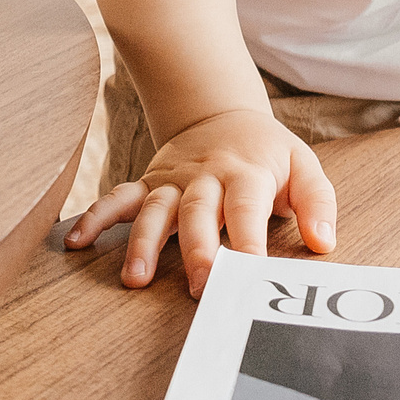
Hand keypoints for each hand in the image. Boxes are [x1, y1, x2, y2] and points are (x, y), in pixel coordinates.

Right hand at [60, 107, 335, 297]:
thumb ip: (317, 202)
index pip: (248, 207)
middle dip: (197, 249)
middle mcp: (206, 177)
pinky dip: (97, 218)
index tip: (251, 273)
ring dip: (144, 243)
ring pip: (155, 210)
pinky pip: (118, 199)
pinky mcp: (149, 185)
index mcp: (246, 172)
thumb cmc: (266, 153)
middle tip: (199, 285)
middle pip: (198, 213)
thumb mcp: (303, 164)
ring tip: (135, 279)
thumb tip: (323, 241)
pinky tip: (77, 242)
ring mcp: (173, 181)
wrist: (220, 114)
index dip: (250, 239)